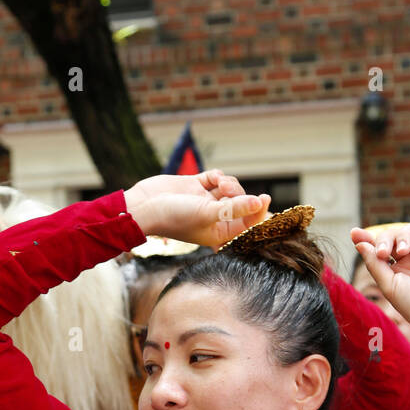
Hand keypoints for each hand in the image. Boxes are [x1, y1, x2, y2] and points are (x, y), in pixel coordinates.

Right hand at [124, 170, 269, 247]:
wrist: (144, 206)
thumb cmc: (174, 217)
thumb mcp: (207, 214)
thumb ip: (235, 208)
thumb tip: (259, 202)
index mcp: (219, 233)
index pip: (247, 224)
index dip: (258, 212)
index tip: (265, 198)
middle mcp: (214, 218)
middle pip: (241, 203)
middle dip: (238, 193)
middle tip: (227, 190)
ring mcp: (205, 201)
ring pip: (230, 188)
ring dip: (228, 183)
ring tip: (218, 184)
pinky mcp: (196, 187)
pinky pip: (215, 178)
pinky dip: (217, 176)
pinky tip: (211, 178)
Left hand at [350, 222, 409, 344]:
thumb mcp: (388, 285)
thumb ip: (374, 263)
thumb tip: (359, 242)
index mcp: (396, 269)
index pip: (381, 247)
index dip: (368, 238)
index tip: (355, 233)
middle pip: (395, 234)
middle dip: (386, 238)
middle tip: (384, 251)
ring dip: (404, 235)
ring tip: (403, 251)